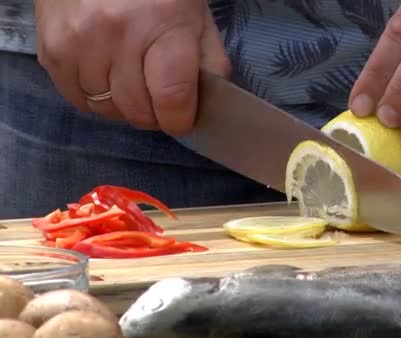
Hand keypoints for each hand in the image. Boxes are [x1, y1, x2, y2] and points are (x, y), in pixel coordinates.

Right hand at [34, 0, 229, 135]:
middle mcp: (114, 35)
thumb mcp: (196, 16)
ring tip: (131, 79)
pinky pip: (76, 98)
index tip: (183, 118)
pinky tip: (106, 75)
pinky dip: (94, 97)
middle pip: (138, 111)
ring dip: (123, 105)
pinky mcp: (51, 50)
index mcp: (160, 23)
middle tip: (159, 96)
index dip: (181, 119)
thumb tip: (208, 105)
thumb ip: (209, 61)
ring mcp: (77, 43)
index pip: (172, 98)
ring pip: (106, 110)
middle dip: (155, 113)